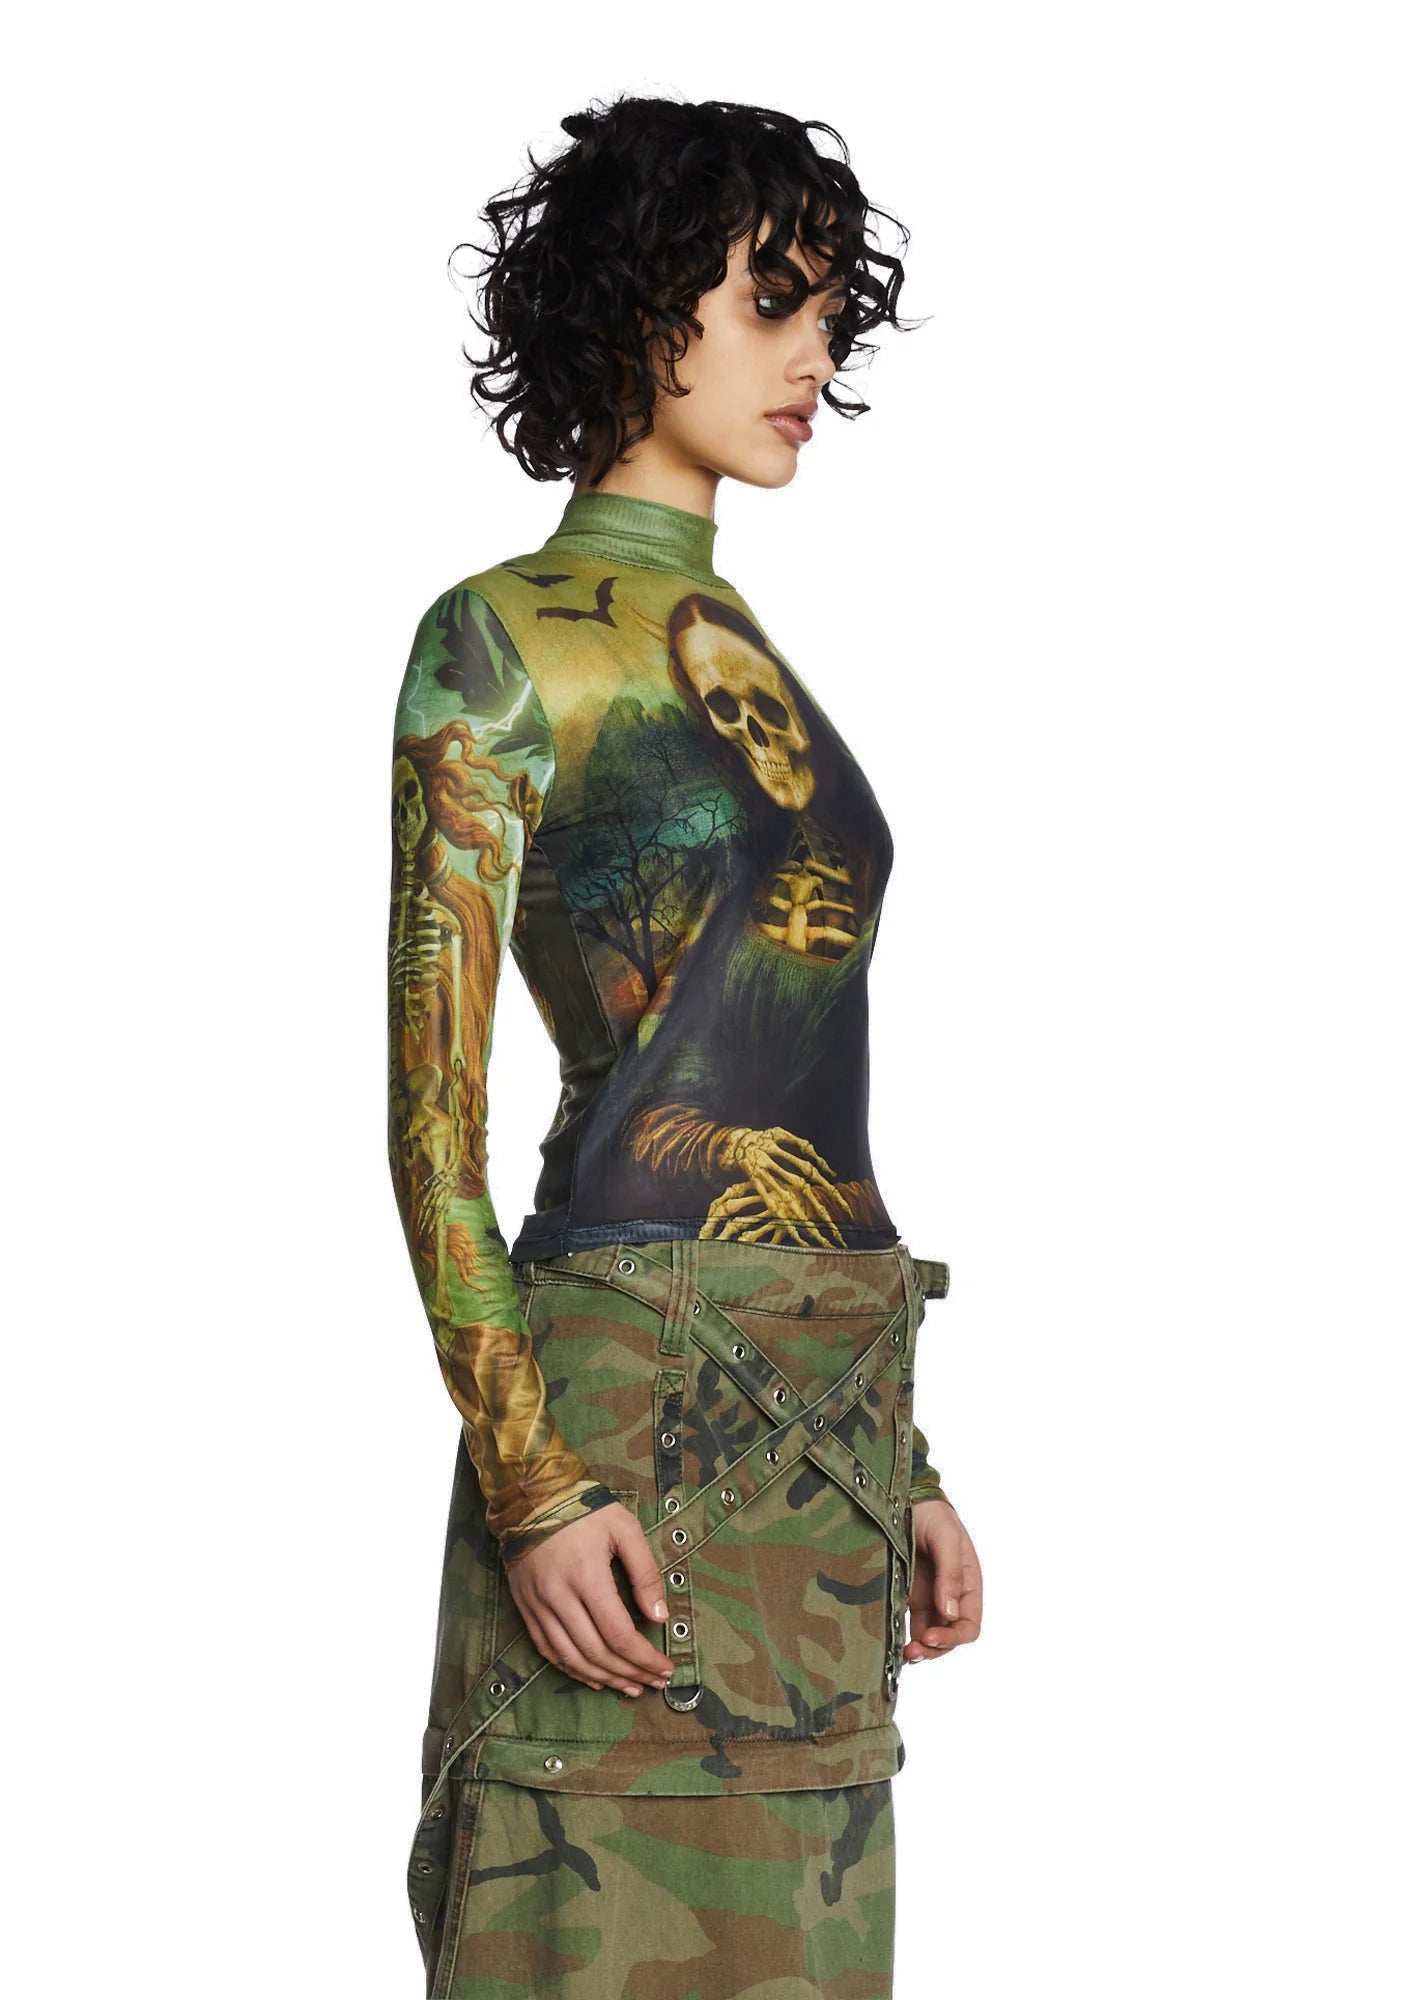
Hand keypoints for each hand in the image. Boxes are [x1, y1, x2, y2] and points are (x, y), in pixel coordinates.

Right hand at [504, 1501, 676, 1697]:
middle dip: (629, 1673)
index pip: (619, 1634)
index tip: (665, 1669)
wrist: (531, 1496)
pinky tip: (593, 1677)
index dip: (644, 1658)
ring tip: (629, 1686)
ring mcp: (538, 1605)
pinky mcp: (525, 1607)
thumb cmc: (583, 1508)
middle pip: (597, 1652)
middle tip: (653, 1682)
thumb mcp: (624, 1528)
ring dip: (603, 1679)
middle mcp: (559, 1597)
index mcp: (587, 1576)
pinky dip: (572, 1670)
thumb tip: (659, 1616)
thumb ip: (645, 1572)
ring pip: (571, 1658)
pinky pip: (548, 1650)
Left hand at [904, 1496, 981, 1662]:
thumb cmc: (933, 1514)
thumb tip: (950, 1613)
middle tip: (912, 1652)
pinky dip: (903, 1636)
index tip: (931, 1637)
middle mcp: (949, 1596)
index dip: (953, 1638)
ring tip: (902, 1654)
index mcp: (967, 1585)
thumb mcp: (946, 1538)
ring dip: (919, 1648)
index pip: (968, 1626)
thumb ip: (950, 1573)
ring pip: (928, 1634)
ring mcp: (927, 1597)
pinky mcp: (906, 1594)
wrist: (906, 1497)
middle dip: (933, 1648)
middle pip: (948, 1636)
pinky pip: (908, 1622)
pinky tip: (892, 1642)